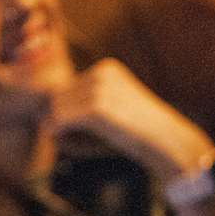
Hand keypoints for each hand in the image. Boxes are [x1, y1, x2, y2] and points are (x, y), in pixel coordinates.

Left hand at [48, 58, 214, 185]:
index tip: (70, 135)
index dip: (63, 112)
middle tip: (68, 144)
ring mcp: (101, 87)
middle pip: (58, 96)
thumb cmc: (142, 134)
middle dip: (57, 121)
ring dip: (58, 130)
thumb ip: (83, 110)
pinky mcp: (98, 107)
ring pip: (56, 107)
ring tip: (72, 147)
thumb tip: (46, 121)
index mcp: (107, 69)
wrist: (168, 142)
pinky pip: (61, 119)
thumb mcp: (113, 112)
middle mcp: (103, 71)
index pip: (66, 88)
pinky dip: (61, 135)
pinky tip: (71, 146)